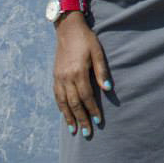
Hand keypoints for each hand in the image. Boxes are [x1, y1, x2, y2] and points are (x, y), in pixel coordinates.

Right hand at [52, 15, 110, 135]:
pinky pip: (57, 96)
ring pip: (63, 102)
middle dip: (81, 119)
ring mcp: (59, 77)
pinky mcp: (55, 76)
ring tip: (74, 130)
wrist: (67, 29)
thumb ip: (102, 71)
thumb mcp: (97, 52)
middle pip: (74, 103)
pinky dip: (61, 107)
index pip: (86, 96)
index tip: (98, 121)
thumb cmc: (86, 40)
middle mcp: (66, 77)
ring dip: (69, 117)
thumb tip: (108, 89)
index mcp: (78, 72)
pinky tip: (65, 114)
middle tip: (87, 133)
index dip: (92, 110)